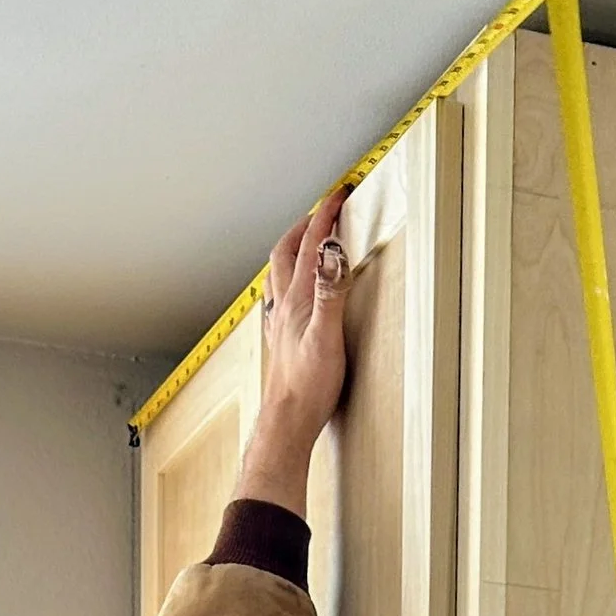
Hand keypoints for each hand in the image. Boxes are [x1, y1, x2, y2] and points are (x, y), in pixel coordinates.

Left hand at [240, 196, 351, 515]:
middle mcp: (284, 306)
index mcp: (298, 299)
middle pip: (287, 252)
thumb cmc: (308, 387)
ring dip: (289, 250)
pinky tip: (285, 292)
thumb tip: (331, 252)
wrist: (288, 421)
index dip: (326, 215)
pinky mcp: (280, 341)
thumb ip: (330, 291)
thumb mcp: (327, 336)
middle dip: (304, 226)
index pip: (312, 244)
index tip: (338, 194)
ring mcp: (279, 323)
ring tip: (300, 241)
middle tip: (319, 212)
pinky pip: (276, 299)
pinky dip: (283, 282)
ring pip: (277, 273)